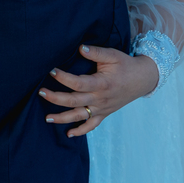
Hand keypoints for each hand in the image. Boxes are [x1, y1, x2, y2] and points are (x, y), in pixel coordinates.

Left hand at [39, 45, 158, 136]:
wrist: (142, 79)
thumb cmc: (125, 65)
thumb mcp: (113, 55)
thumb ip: (96, 52)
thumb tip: (81, 48)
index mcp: (102, 84)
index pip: (78, 84)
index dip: (64, 78)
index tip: (51, 71)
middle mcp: (100, 99)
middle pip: (74, 101)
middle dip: (56, 98)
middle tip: (40, 92)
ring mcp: (102, 108)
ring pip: (79, 116)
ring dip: (63, 118)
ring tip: (47, 118)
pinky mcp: (104, 113)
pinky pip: (92, 126)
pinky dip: (81, 131)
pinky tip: (69, 134)